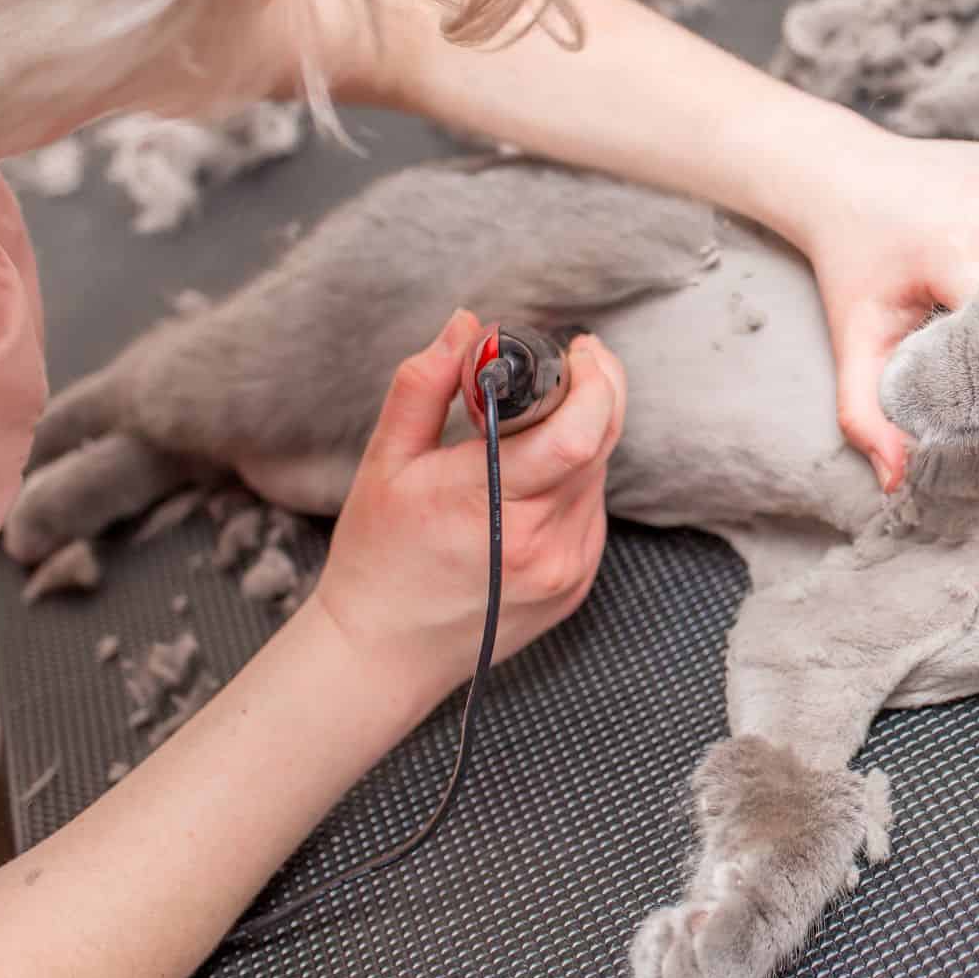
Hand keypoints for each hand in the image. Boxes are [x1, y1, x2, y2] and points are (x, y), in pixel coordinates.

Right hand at [314, 310, 624, 719]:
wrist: (384, 653)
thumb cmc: (377, 557)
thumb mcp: (385, 461)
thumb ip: (425, 385)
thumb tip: (468, 324)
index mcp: (490, 505)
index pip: (577, 432)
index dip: (593, 380)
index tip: (579, 349)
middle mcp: (541, 543)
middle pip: (601, 445)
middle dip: (596, 392)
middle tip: (573, 364)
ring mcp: (566, 568)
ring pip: (598, 475)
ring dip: (581, 437)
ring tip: (530, 429)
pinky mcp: (577, 584)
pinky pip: (591, 510)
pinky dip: (573, 480)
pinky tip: (533, 480)